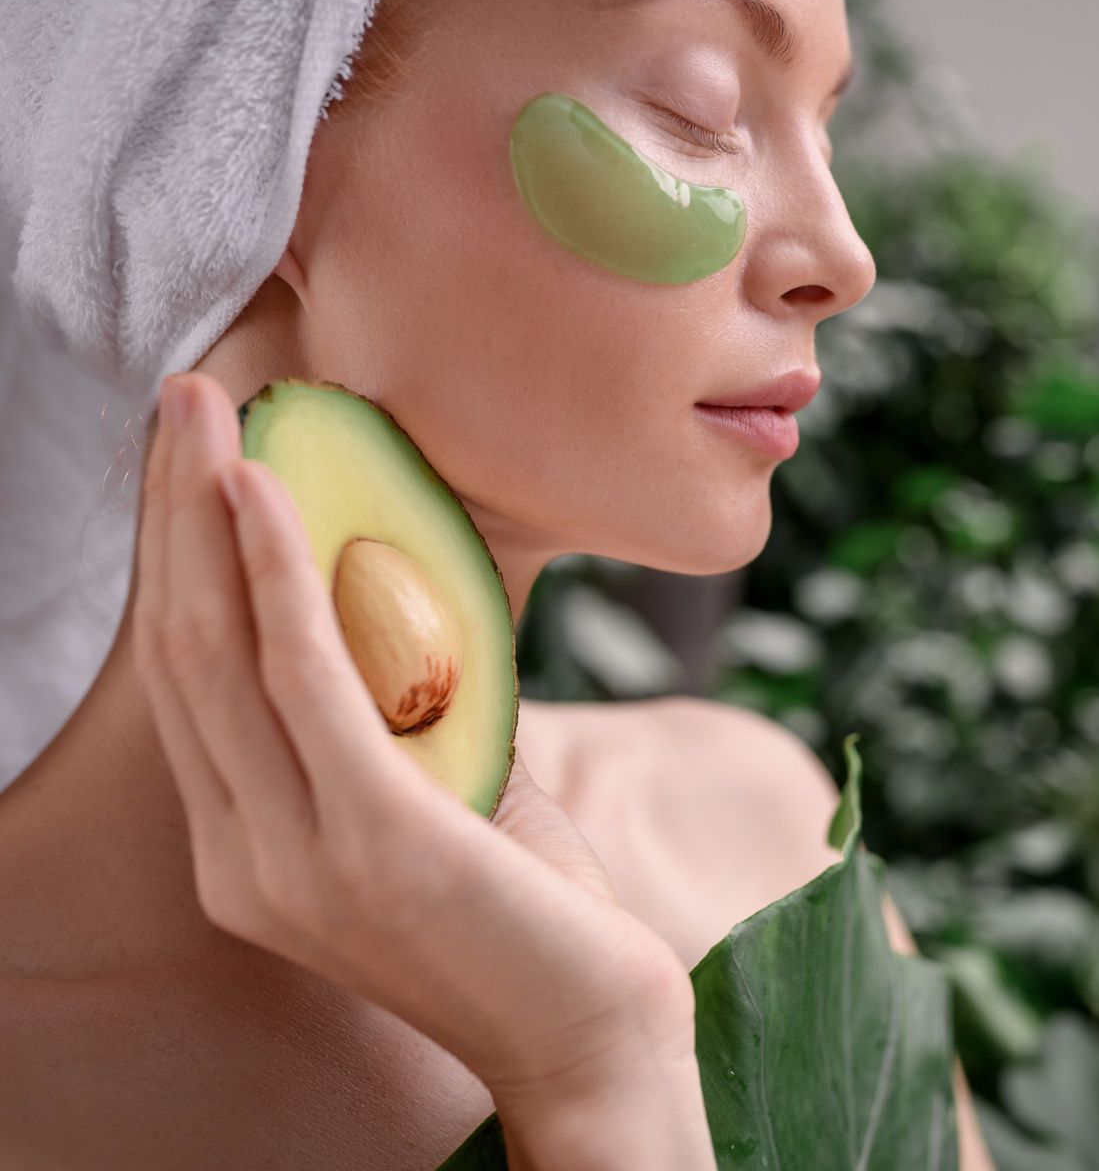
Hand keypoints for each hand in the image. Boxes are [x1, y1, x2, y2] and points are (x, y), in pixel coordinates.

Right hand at [131, 371, 702, 1124]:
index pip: (188, 682)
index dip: (176, 560)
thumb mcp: (437, 802)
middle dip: (171, 511)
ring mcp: (293, 858)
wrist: (592, 1034)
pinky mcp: (367, 841)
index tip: (190, 460)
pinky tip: (269, 490)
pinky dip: (277, 572)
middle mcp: (245, 856)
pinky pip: (302, 676)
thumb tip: (398, 600)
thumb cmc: (524, 910)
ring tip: (208, 411)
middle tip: (183, 399)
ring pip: (217, 650)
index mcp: (252, 849)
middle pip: (181, 650)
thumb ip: (395, 719)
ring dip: (206, 514)